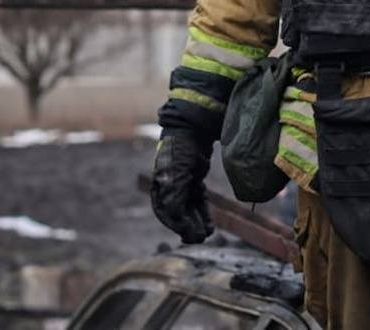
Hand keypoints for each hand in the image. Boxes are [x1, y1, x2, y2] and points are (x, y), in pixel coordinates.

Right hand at [150, 127, 213, 243]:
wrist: (193, 131)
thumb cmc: (180, 152)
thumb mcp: (176, 175)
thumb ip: (174, 198)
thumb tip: (177, 221)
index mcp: (159, 188)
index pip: (165, 213)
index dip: (175, 225)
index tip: (187, 232)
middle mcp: (169, 189)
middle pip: (178, 214)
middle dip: (188, 227)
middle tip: (198, 239)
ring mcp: (183, 186)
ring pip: (190, 211)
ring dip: (197, 223)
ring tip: (206, 234)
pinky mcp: (195, 183)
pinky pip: (198, 203)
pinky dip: (203, 214)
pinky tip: (210, 226)